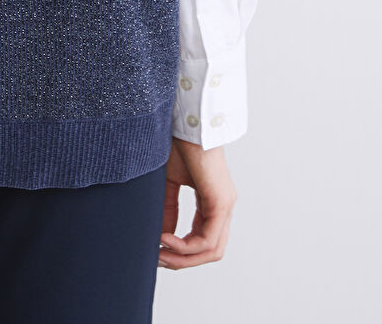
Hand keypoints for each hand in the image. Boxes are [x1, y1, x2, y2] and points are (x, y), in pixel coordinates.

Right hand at [159, 138, 236, 269]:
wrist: (186, 121)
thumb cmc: (178, 143)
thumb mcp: (169, 182)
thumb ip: (168, 209)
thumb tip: (162, 236)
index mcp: (213, 202)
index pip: (203, 240)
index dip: (180, 251)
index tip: (156, 250)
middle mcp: (223, 207)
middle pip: (210, 251)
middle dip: (182, 260)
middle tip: (157, 258)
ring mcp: (225, 206)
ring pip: (211, 250)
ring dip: (183, 257)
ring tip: (159, 251)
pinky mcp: (220, 203)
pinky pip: (207, 239)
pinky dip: (185, 246)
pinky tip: (165, 239)